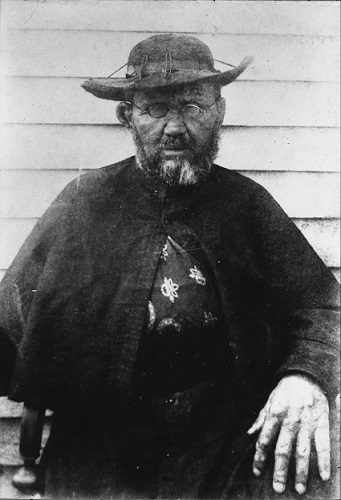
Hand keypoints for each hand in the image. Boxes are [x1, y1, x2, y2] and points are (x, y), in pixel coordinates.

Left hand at [247, 374, 329, 494]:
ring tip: (299, 488)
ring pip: (303, 451)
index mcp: (275, 413)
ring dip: (301, 471)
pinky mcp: (322, 422)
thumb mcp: (270, 400)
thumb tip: (250, 434)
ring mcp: (307, 422)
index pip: (264, 440)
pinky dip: (324, 461)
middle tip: (278, 489)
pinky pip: (323, 444)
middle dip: (280, 470)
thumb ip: (261, 418)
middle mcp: (290, 420)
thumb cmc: (285, 389)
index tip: (257, 472)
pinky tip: (324, 475)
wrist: (307, 374)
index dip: (259, 457)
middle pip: (283, 449)